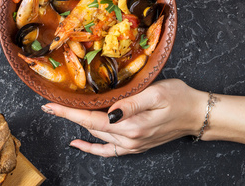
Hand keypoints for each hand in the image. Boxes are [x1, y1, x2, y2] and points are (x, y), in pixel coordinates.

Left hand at [41, 79, 206, 156]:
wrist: (196, 114)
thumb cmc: (179, 98)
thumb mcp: (156, 93)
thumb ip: (130, 103)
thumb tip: (108, 111)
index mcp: (131, 125)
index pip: (91, 119)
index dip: (68, 112)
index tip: (49, 106)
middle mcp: (129, 139)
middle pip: (90, 127)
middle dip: (69, 115)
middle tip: (50, 105)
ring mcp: (131, 145)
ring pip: (97, 135)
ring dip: (79, 125)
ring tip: (62, 113)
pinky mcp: (135, 145)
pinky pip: (107, 150)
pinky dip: (91, 147)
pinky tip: (78, 143)